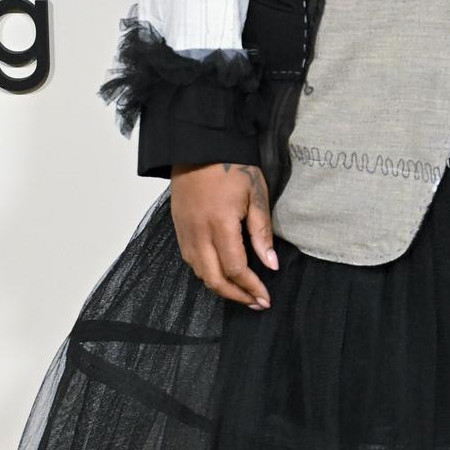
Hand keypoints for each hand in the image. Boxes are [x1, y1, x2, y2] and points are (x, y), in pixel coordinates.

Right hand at [169, 158, 278, 308]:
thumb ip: (261, 232)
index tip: (265, 297)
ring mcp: (185, 232)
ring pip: (200, 273)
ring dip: (221, 287)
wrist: (197, 146)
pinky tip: (221, 273)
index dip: (251, 287)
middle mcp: (199, 233)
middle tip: (255, 303)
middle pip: (214, 279)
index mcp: (220, 224)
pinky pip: (191, 261)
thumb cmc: (231, 166)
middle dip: (236, 296)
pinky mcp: (179, 229)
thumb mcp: (255, 194)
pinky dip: (206, 273)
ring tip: (241, 292)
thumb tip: (271, 264)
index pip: (235, 269)